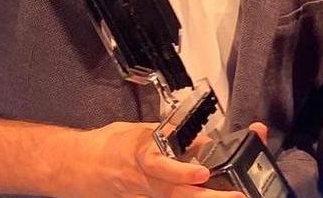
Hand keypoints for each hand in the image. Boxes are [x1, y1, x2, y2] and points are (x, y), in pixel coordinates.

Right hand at [57, 121, 243, 197]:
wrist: (85, 166)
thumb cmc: (114, 146)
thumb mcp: (145, 131)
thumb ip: (176, 137)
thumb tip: (205, 141)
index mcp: (143, 156)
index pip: (162, 166)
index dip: (183, 172)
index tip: (203, 172)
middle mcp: (146, 182)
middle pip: (179, 193)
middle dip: (210, 196)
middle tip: (237, 196)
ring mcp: (147, 197)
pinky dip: (189, 196)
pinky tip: (208, 195)